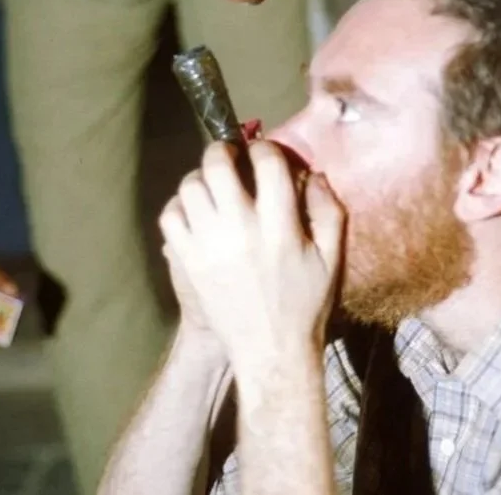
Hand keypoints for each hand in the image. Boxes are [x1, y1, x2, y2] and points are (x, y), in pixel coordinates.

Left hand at [158, 140, 343, 366]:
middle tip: (230, 156)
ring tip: (213, 184)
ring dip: (201, 177)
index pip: (266, 162)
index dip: (265, 148)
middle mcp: (240, 229)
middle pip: (218, 164)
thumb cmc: (306, 304)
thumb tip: (313, 174)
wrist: (270, 352)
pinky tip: (196, 212)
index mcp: (279, 225)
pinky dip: (179, 205)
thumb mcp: (331, 257)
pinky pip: (170, 216)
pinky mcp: (187, 261)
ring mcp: (208, 245)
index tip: (264, 153)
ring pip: (190, 186)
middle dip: (224, 150)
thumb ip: (327, 210)